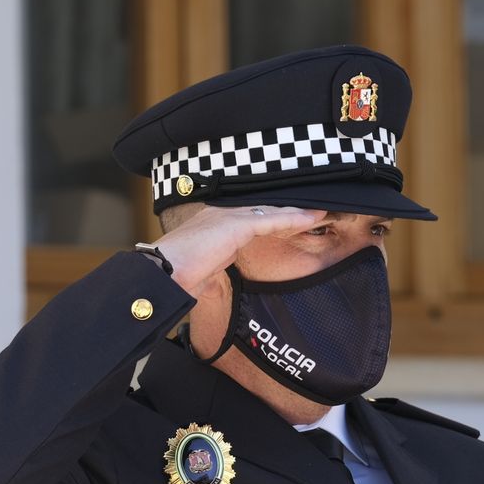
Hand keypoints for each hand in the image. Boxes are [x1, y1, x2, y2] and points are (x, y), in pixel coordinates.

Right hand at [154, 205, 324, 296]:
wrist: (164, 273)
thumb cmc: (176, 275)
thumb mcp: (203, 268)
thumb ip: (214, 264)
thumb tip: (215, 275)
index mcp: (214, 223)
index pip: (250, 216)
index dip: (273, 216)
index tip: (292, 217)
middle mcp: (221, 214)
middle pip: (263, 209)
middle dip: (288, 209)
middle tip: (313, 208)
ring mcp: (228, 217)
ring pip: (271, 211)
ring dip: (297, 212)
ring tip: (319, 210)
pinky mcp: (236, 225)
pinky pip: (271, 220)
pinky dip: (292, 219)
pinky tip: (310, 217)